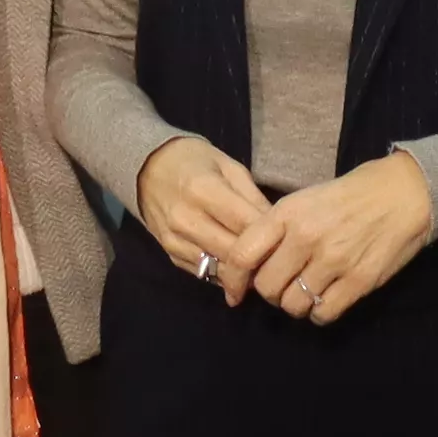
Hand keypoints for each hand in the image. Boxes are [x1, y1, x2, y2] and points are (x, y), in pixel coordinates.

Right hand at [132, 136, 274, 295]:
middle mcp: (186, 220)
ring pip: (220, 269)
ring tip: (264, 268)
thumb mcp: (229, 167)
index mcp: (204, 191)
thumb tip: (279, 227)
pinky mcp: (170, 253)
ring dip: (244, 273)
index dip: (273, 236)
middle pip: (234, 253)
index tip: (290, 241)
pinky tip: (240, 269)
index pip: (247, 225)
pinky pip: (204, 273)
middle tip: (283, 260)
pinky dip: (225, 274)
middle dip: (261, 260)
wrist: (147, 168)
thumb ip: (253, 197)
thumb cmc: (195, 162)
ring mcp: (175, 240)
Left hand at [231, 149, 437, 324]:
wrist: (405, 192)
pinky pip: (323, 314)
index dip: (232, 279)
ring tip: (307, 292)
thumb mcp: (306, 199)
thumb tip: (250, 265)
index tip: (236, 291)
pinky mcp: (359, 280)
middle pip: (267, 287)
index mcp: (288, 213)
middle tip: (284, 286)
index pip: (242, 255)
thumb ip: (277, 229)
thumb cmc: (351, 195)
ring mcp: (334, 260)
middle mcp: (306, 237)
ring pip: (293, 305)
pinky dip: (320, 313)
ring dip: (296, 304)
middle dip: (270, 293)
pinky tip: (327, 299)